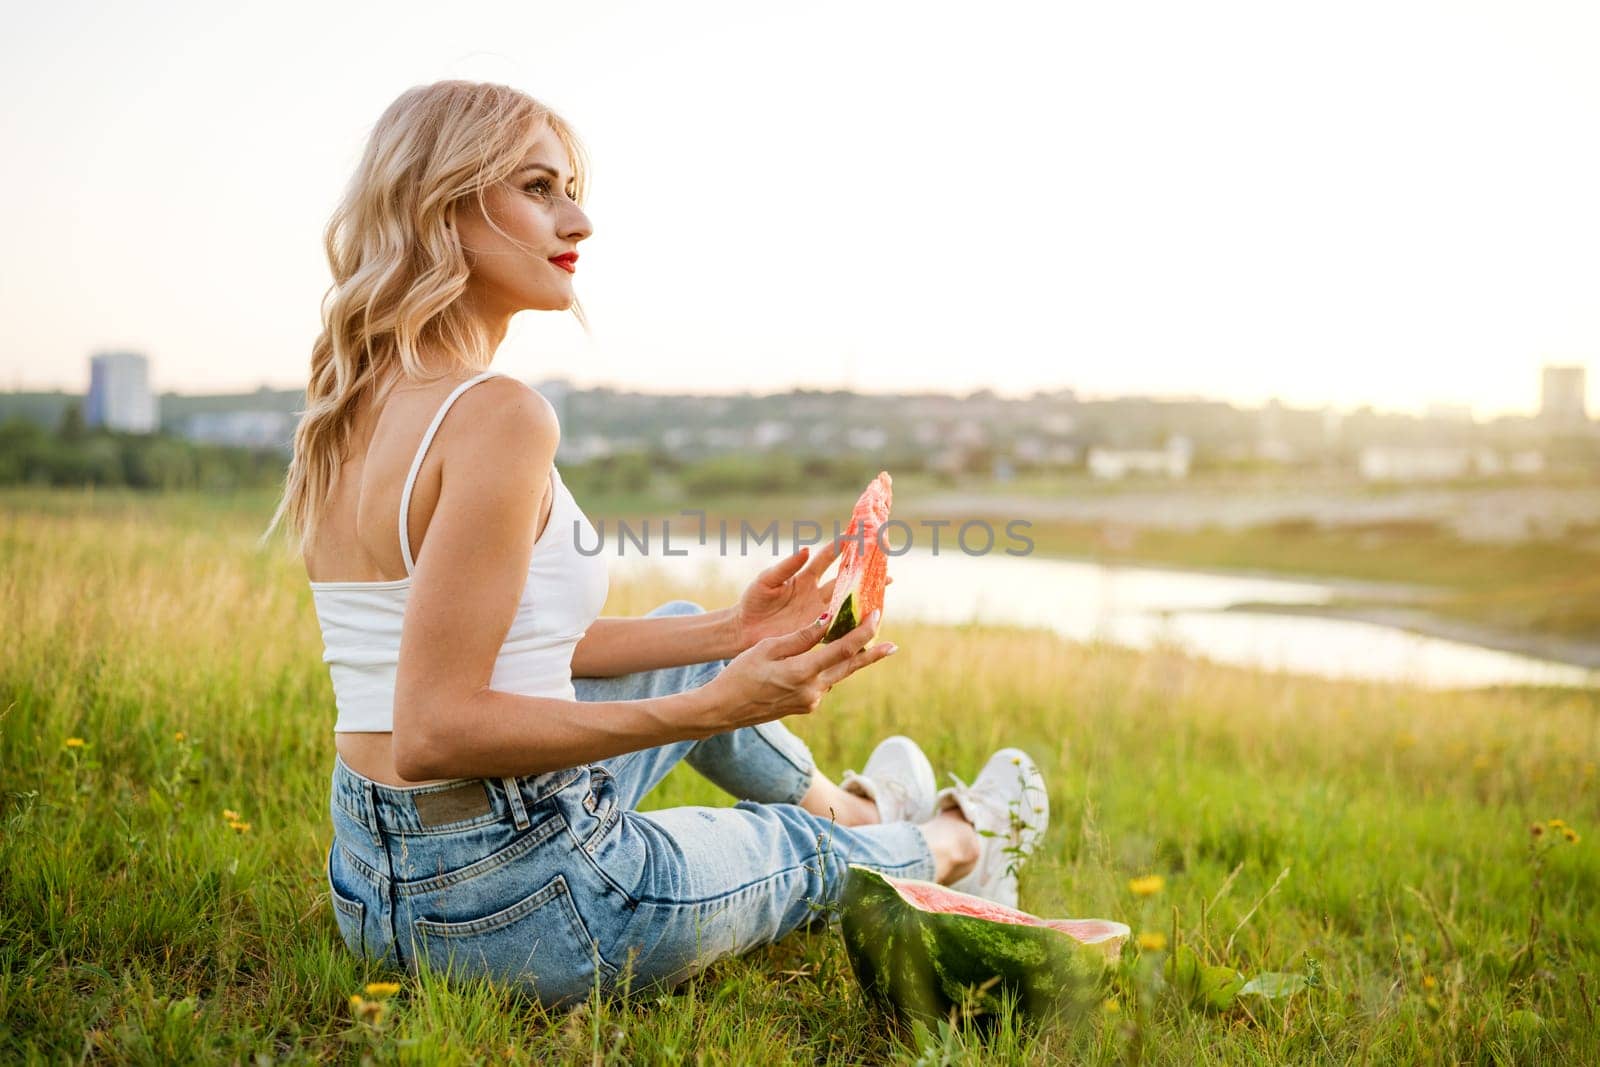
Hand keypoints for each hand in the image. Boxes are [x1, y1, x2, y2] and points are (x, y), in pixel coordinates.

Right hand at [704, 610, 895, 730]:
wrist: (723, 710)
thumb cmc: (739, 674)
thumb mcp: (767, 649)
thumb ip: (800, 638)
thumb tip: (827, 621)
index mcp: (802, 673)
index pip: (843, 650)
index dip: (863, 633)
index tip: (877, 616)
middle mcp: (812, 691)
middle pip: (850, 668)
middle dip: (872, 654)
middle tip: (892, 644)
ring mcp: (810, 701)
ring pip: (837, 675)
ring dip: (851, 661)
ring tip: (867, 646)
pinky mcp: (805, 706)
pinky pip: (824, 682)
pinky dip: (831, 670)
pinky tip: (831, 660)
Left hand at [731, 539, 893, 649]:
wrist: (745, 630)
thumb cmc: (753, 601)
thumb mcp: (767, 581)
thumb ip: (786, 566)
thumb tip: (806, 548)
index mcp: (804, 577)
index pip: (827, 558)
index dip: (841, 546)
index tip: (857, 534)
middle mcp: (815, 592)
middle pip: (845, 580)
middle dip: (864, 573)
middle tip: (885, 566)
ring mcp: (818, 612)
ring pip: (847, 602)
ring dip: (864, 597)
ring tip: (884, 591)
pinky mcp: (817, 630)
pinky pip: (839, 626)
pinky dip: (854, 624)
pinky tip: (870, 622)